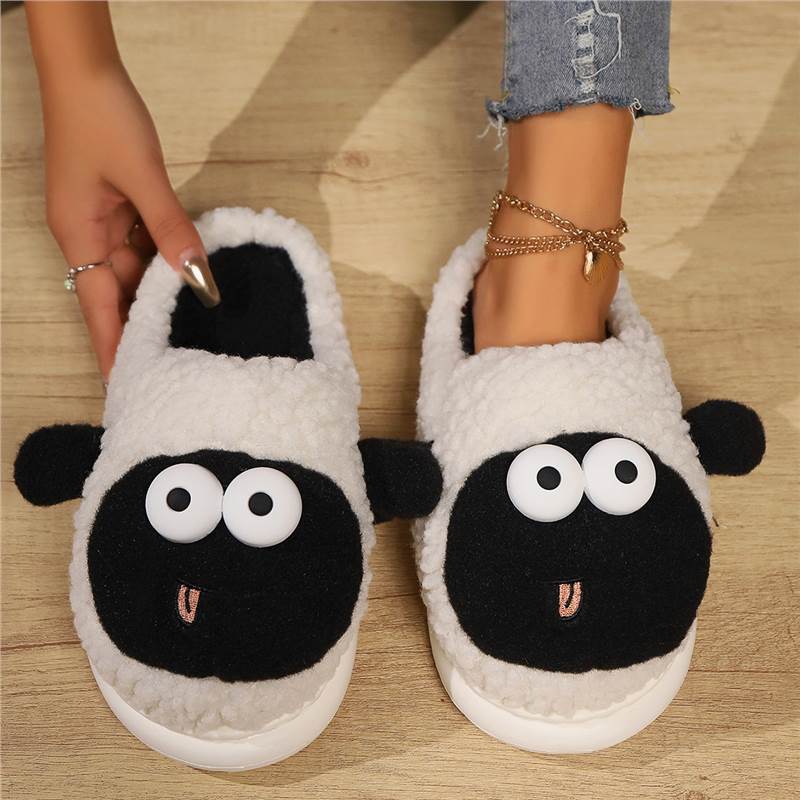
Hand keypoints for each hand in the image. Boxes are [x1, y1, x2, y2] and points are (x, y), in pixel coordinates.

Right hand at [41, 64, 204, 380]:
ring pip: (135, 272)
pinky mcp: (120, 207)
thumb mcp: (142, 176)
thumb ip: (171, 227)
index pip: (99, 309)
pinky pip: (145, 245)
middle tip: (178, 368)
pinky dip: (166, 263)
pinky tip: (191, 281)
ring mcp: (104, 222)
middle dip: (144, 330)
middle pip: (118, 296)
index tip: (127, 388)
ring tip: (192, 335)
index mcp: (80, 237)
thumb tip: (197, 276)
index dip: (114, 348)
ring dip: (161, 297)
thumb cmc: (103, 118)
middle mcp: (88, 237)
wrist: (86, 68)